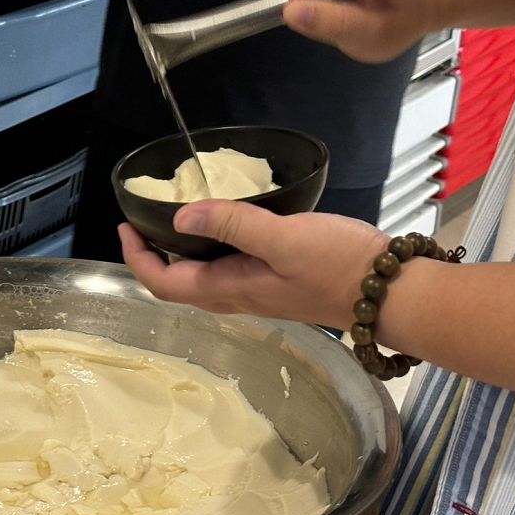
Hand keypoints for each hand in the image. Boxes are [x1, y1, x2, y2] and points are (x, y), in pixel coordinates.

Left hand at [118, 200, 388, 329]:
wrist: (388, 292)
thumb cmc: (339, 266)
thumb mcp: (282, 238)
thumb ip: (232, 225)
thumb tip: (180, 218)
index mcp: (229, 289)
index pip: (164, 283)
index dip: (137, 258)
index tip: (125, 227)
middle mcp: (236, 296)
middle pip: (176, 284)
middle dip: (151, 255)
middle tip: (140, 222)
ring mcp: (255, 291)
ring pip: (200, 278)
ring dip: (177, 253)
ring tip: (171, 219)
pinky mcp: (274, 281)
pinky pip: (226, 269)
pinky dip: (208, 248)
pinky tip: (220, 223)